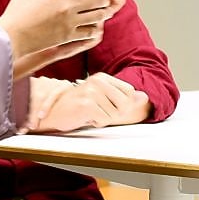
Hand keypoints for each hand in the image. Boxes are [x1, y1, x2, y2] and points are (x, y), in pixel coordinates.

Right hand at [0, 0, 124, 78]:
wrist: (12, 35)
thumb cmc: (17, 11)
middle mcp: (68, 6)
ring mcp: (70, 22)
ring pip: (98, 16)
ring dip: (102, 12)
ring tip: (101, 11)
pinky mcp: (68, 36)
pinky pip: (90, 32)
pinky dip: (94, 28)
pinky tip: (91, 26)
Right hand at [26, 73, 150, 133]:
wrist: (53, 112)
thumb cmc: (78, 106)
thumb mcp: (102, 99)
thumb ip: (124, 98)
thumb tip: (145, 98)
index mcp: (103, 77)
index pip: (130, 92)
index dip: (123, 104)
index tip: (108, 106)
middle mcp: (98, 81)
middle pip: (126, 103)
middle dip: (115, 113)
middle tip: (98, 111)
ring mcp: (92, 92)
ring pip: (115, 114)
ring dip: (104, 119)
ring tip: (90, 114)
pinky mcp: (87, 105)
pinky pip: (104, 120)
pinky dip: (96, 122)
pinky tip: (85, 117)